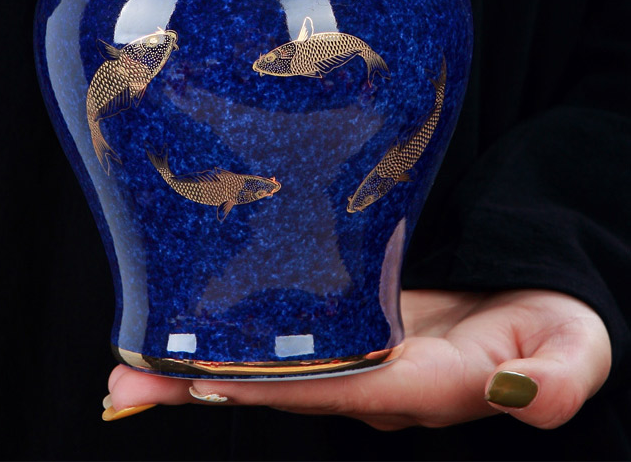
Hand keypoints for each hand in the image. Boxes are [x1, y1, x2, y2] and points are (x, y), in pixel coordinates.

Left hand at [104, 289, 610, 428]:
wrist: (534, 305)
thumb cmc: (552, 320)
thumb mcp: (573, 343)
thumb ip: (557, 375)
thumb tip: (521, 394)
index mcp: (425, 384)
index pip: (340, 387)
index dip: (275, 386)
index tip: (209, 382)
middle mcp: (377, 382)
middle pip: (284, 388)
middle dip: (208, 388)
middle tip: (127, 384)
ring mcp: (357, 360)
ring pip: (272, 369)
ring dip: (200, 373)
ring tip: (125, 372)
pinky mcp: (347, 330)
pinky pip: (282, 343)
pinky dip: (232, 346)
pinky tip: (182, 341)